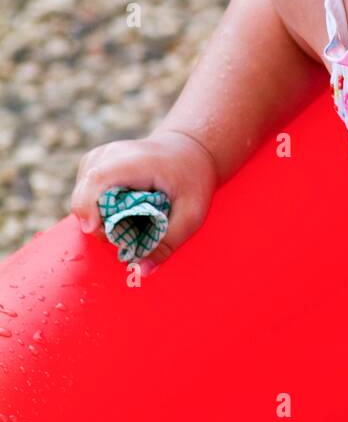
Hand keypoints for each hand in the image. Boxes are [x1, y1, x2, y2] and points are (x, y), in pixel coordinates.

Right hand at [69, 129, 217, 269]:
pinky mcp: (93, 164)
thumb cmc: (193, 180)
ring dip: (99, 218)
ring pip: (81, 197)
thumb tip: (141, 271)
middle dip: (99, 224)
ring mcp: (98, 157)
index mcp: (135, 161)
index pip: (98, 179)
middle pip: (84, 194)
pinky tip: (121, 210)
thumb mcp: (192, 214)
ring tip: (130, 220)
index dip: (89, 207)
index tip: (96, 231)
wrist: (189, 150)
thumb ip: (168, 242)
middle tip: (128, 234)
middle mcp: (109, 154)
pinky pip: (84, 195)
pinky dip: (98, 210)